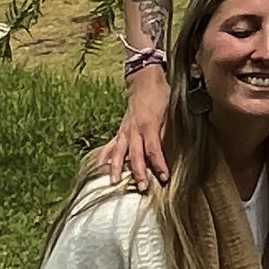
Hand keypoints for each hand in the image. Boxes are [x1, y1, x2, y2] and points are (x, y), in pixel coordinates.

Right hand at [110, 66, 170, 191]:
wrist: (144, 81)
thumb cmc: (160, 96)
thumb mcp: (169, 112)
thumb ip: (165, 132)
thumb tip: (166, 151)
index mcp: (149, 125)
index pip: (154, 150)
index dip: (158, 165)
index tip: (164, 177)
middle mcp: (134, 130)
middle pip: (135, 155)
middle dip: (138, 172)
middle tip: (142, 187)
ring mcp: (124, 130)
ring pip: (118, 152)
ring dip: (116, 168)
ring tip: (113, 183)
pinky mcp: (120, 130)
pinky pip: (110, 145)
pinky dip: (104, 157)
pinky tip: (99, 168)